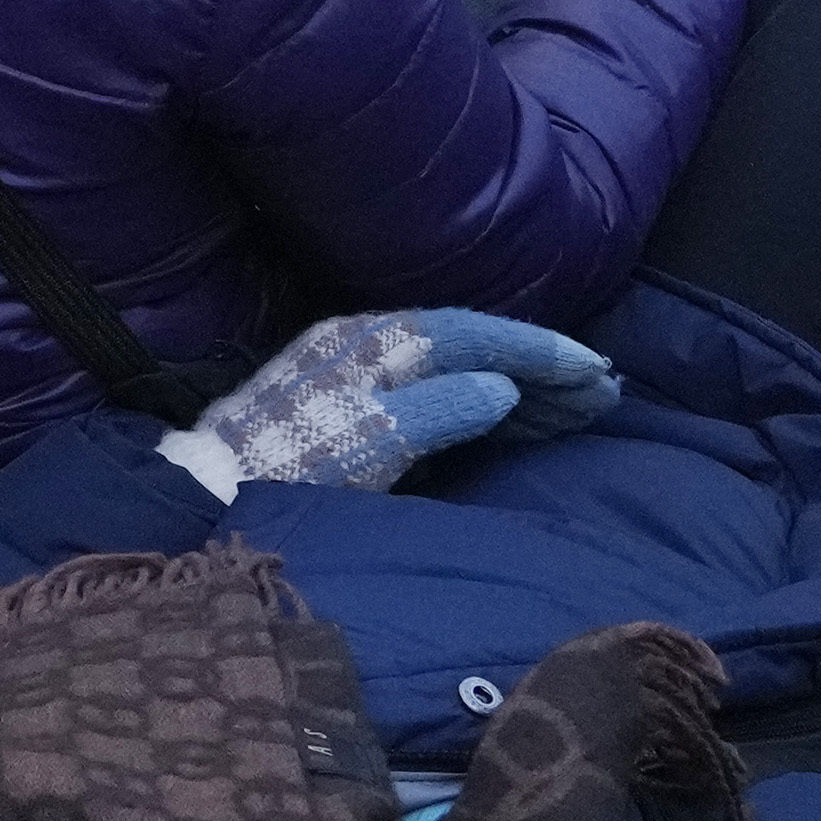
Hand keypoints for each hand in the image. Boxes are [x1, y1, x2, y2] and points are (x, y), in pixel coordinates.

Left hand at [165, 309, 618, 497]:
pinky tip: (515, 420)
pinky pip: (437, 389)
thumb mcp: (372, 441)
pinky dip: (484, 402)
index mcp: (374, 343)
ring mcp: (358, 372)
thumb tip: (499, 387)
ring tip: (579, 407)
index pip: (473, 334)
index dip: (537, 350)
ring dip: (519, 385)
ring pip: (458, 368)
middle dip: (540, 367)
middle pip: (472, 347)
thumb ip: (438, 410)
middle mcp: (368, 344)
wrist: (215, 486)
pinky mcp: (353, 404)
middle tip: (605, 391)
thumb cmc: (296, 466)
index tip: (595, 368)